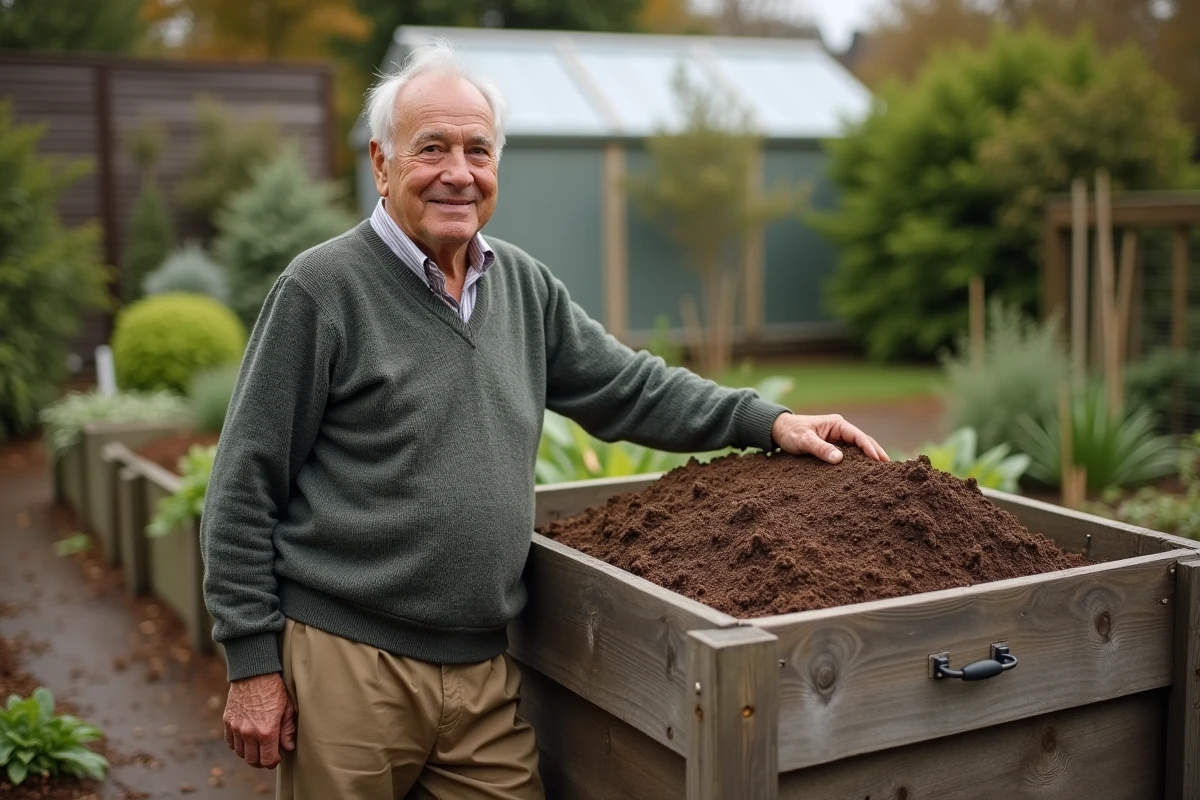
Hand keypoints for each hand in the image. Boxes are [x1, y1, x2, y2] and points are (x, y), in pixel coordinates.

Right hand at [223, 672, 295, 768]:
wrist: (254, 673)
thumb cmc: (274, 689)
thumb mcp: (288, 708)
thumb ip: (287, 730)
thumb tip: (288, 747)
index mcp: (267, 731)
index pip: (267, 760)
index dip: (273, 762)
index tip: (277, 757)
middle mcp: (249, 733)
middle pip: (252, 760)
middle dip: (261, 761)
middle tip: (268, 755)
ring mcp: (236, 728)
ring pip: (241, 753)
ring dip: (249, 754)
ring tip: (258, 748)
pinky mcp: (228, 722)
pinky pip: (230, 742)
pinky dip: (238, 745)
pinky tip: (246, 741)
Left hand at [770, 413, 888, 463]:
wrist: (779, 431)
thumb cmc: (791, 433)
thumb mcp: (804, 441)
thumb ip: (820, 448)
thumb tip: (839, 459)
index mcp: (837, 424)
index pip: (859, 436)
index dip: (870, 448)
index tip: (879, 461)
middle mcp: (840, 430)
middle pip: (864, 442)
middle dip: (876, 453)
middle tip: (888, 468)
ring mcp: (838, 438)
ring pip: (858, 448)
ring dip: (870, 457)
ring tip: (882, 472)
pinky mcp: (833, 446)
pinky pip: (849, 454)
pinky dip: (858, 461)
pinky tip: (864, 471)